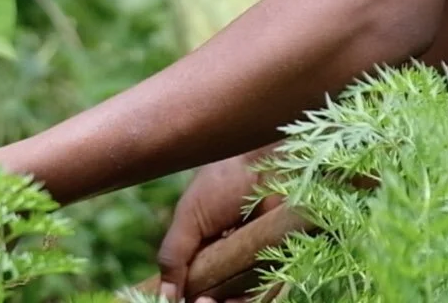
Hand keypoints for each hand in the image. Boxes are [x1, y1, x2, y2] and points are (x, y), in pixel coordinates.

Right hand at [156, 153, 274, 302]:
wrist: (261, 160)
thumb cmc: (222, 182)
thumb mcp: (188, 219)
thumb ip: (173, 256)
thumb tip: (163, 297)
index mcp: (208, 250)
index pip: (196, 284)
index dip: (187, 296)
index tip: (174, 301)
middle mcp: (232, 260)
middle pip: (218, 295)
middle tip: (199, 302)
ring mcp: (259, 264)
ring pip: (243, 299)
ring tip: (208, 302)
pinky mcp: (284, 264)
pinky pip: (269, 294)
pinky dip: (251, 301)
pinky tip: (232, 299)